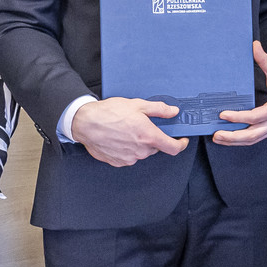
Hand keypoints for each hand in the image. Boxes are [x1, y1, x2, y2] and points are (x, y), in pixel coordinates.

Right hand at [71, 97, 188, 166]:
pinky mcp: (118, 162)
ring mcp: (129, 158)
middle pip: (156, 148)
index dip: (181, 145)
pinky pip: (129, 156)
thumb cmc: (109, 113)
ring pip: (142, 152)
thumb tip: (173, 112)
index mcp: (148, 136)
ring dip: (140, 143)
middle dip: (153, 138)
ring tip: (127, 129)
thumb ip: (159, 110)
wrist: (85, 122)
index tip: (182, 140)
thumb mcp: (138, 105)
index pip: (173, 148)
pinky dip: (128, 149)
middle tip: (143, 126)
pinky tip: (119, 137)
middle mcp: (140, 150)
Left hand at [214, 41, 266, 145]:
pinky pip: (256, 139)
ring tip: (219, 138)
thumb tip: (255, 46)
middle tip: (217, 134)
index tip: (223, 114)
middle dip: (233, 136)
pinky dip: (242, 140)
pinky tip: (230, 139)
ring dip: (235, 141)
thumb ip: (264, 60)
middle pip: (253, 134)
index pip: (255, 116)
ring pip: (253, 139)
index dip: (239, 117)